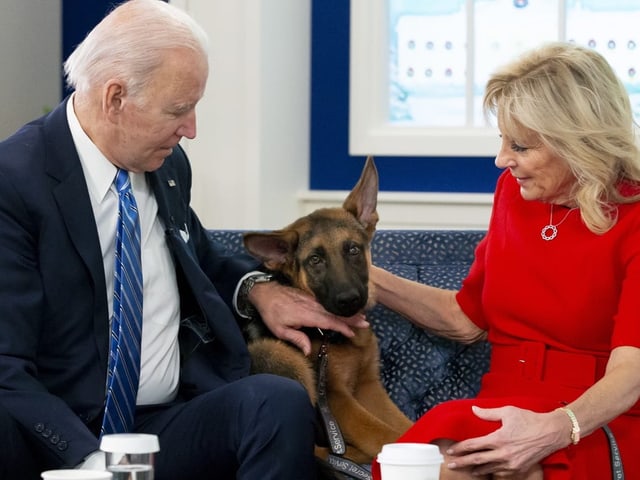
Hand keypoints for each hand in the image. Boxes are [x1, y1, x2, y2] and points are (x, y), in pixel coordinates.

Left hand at [248, 281, 369, 354]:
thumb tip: (308, 351)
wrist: (265, 292)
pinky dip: (338, 308)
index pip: (327, 321)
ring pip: (333, 308)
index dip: (341, 327)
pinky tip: (345, 311)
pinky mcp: (311, 298)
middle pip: (334, 313)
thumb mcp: (279, 330)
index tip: (352, 332)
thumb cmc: (271, 313)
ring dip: (347, 312)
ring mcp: (312, 301)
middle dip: (350, 318)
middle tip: (365, 323)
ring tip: (362, 317)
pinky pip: (327, 304)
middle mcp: (311, 306)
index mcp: (305, 315)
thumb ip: (296, 339)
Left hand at [445, 406, 565, 476]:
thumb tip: (473, 409)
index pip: (473, 445)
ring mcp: (512, 463)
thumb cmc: (529, 419)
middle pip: (477, 460)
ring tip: (467, 469)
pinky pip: (501, 473)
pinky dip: (492, 472)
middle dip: (463, 462)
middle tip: (451, 464)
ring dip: (476, 469)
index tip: (451, 450)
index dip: (460, 448)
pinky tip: (486, 471)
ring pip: (489, 469)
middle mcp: (503, 453)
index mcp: (498, 438)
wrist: (552, 432)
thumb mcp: (508, 412)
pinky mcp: (520, 469)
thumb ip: (488, 413)